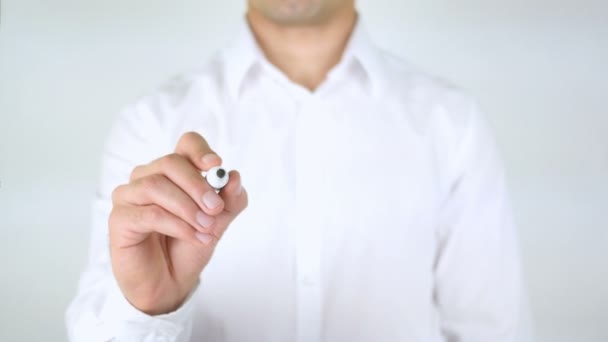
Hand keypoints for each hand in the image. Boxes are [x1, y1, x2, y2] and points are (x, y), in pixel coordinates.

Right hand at [108, 132, 247, 314]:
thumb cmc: (188, 246)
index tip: (216, 165)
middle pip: (171, 162)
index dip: (200, 150)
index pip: (186, 144)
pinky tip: (194, 237)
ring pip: (156, 186)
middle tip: (215, 208)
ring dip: (187, 208)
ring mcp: (129, 196)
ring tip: (206, 228)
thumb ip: (230, 201)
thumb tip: (235, 177)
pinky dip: (177, 225)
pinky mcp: (119, 219)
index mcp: (174, 172)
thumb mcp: (217, 223)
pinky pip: (149, 213)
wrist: (170, 283)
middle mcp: (148, 177)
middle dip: (197, 185)